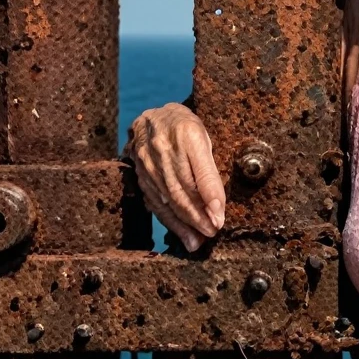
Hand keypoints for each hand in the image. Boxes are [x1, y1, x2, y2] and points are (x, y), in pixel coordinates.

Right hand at [126, 103, 224, 251]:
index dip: (210, 195)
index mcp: (187, 133)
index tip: (220, 217)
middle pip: (181, 188)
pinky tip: (182, 233)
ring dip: (184, 223)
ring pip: (167, 198)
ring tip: (198, 240)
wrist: (155, 117)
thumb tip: (217, 206)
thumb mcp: (206, 138)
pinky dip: (169, 220)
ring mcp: (147, 161)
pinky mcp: (138, 173)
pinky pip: (154, 200)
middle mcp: (163, 147)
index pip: (199, 170)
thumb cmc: (189, 129)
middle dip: (197, 215)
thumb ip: (210, 169)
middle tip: (212, 232)